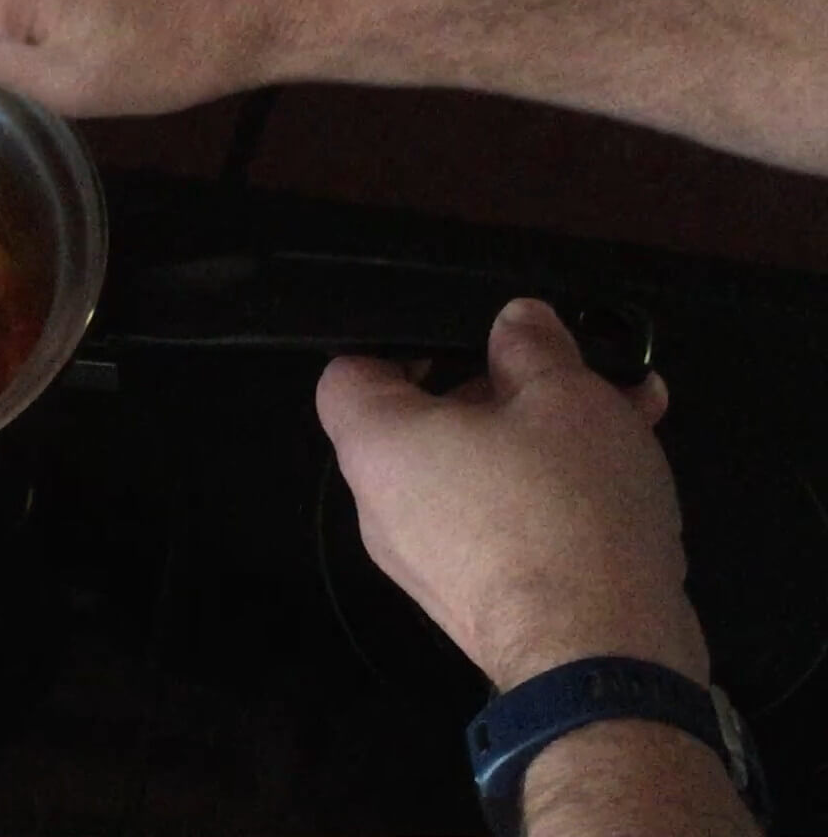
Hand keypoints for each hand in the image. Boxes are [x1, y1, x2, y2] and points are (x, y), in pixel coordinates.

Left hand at [314, 298, 708, 690]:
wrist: (600, 655)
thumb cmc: (565, 508)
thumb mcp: (564, 397)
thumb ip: (534, 346)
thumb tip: (516, 321)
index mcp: (378, 446)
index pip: (347, 374)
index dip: (397, 343)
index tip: (463, 333)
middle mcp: (382, 505)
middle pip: (426, 419)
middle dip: (504, 384)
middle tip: (574, 368)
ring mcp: (426, 558)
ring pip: (478, 468)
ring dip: (545, 432)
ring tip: (629, 407)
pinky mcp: (475, 594)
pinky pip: (500, 519)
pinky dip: (551, 488)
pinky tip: (628, 465)